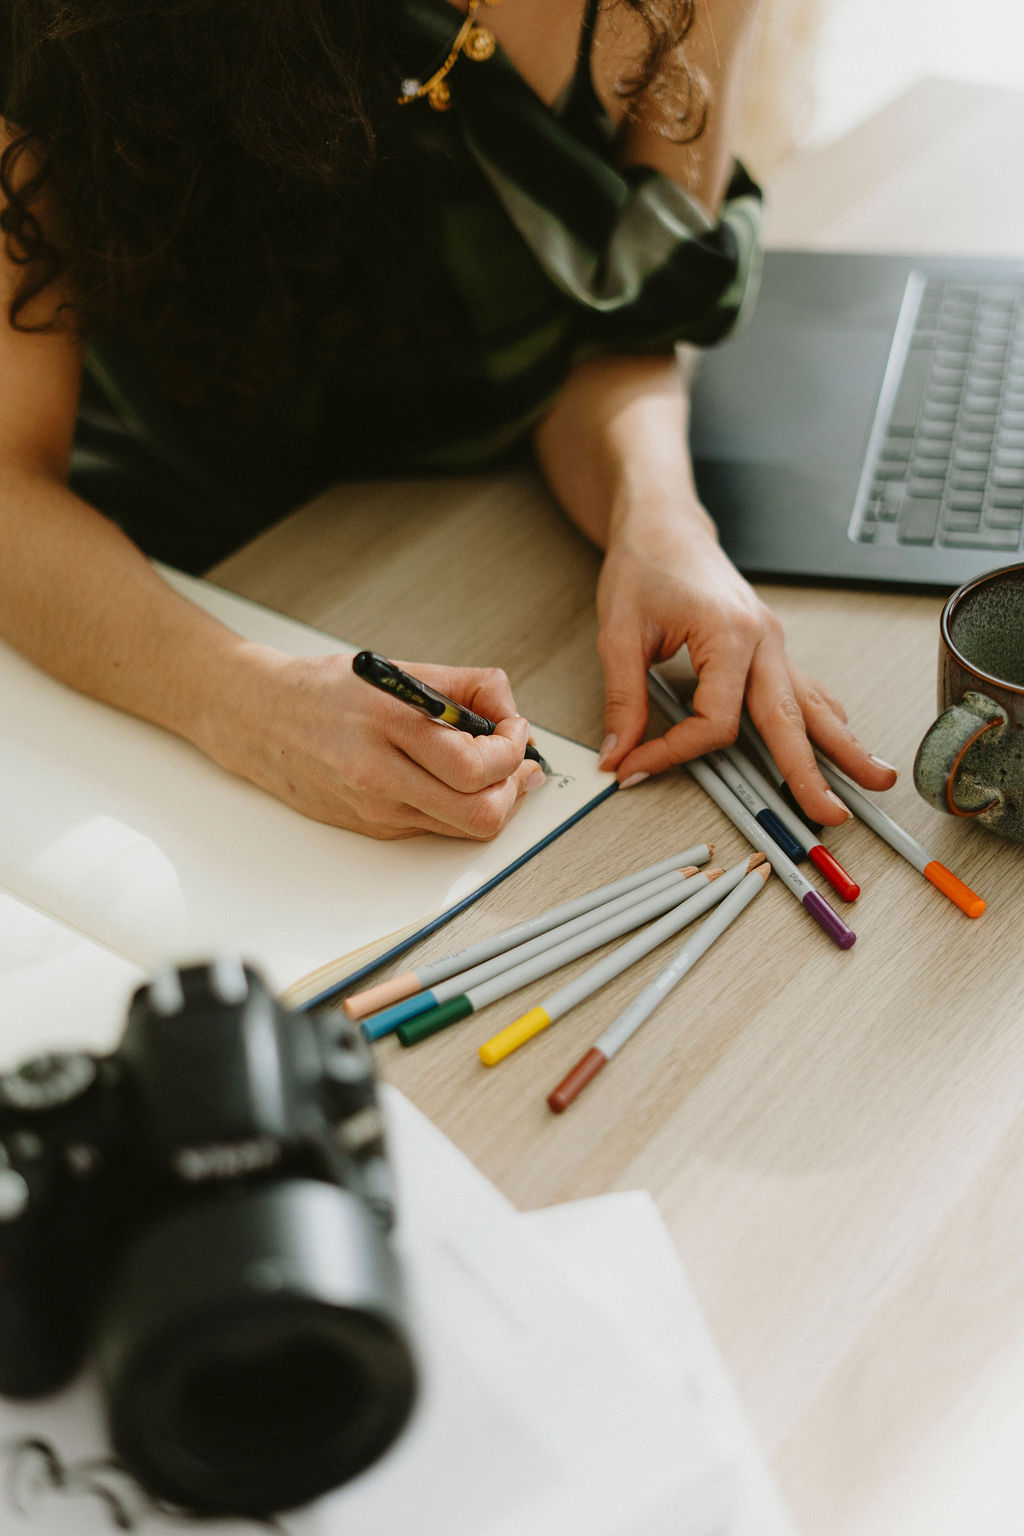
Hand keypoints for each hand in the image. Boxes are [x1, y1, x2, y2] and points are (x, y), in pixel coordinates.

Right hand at [204, 650, 544, 838]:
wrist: (256, 718)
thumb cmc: (324, 690)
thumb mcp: (397, 671)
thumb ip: (462, 688)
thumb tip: (508, 713)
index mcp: (388, 727)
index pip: (477, 767)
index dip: (513, 751)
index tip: (514, 731)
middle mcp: (379, 777)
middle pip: (480, 815)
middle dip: (510, 789)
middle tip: (512, 761)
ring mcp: (374, 811)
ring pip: (462, 829)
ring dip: (489, 800)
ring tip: (487, 767)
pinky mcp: (371, 829)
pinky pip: (433, 828)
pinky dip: (455, 806)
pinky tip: (449, 779)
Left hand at [593, 518, 897, 825]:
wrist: (666, 525)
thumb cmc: (647, 563)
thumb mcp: (619, 632)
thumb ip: (623, 698)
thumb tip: (618, 752)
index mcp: (730, 635)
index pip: (715, 723)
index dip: (676, 752)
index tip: (637, 765)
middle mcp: (763, 641)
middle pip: (790, 721)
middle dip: (810, 772)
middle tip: (828, 814)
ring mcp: (774, 644)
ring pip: (814, 705)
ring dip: (844, 746)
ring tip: (876, 781)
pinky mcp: (770, 646)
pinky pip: (806, 688)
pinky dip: (827, 717)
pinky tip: (845, 740)